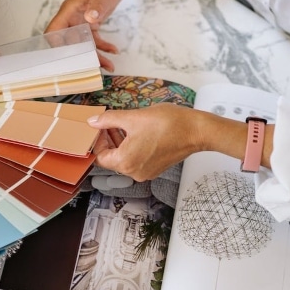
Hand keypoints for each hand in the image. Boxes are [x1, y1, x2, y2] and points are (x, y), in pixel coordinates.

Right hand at [45, 0, 140, 71]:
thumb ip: (96, 6)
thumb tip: (89, 18)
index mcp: (69, 10)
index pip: (54, 30)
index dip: (56, 46)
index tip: (67, 58)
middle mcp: (72, 18)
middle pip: (70, 42)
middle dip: (82, 56)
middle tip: (93, 67)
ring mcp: (81, 23)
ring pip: (84, 44)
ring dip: (95, 55)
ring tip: (108, 65)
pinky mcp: (91, 25)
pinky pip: (94, 40)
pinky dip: (103, 47)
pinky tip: (113, 51)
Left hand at [87, 103, 205, 180]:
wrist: (196, 131)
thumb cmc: (168, 124)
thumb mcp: (133, 117)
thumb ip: (109, 120)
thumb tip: (93, 122)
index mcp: (125, 162)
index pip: (100, 156)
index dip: (97, 141)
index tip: (99, 127)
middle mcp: (134, 172)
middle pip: (111, 159)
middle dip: (108, 140)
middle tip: (109, 123)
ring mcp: (146, 172)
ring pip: (124, 159)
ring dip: (120, 143)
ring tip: (122, 124)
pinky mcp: (155, 168)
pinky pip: (136, 160)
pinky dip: (132, 148)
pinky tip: (136, 132)